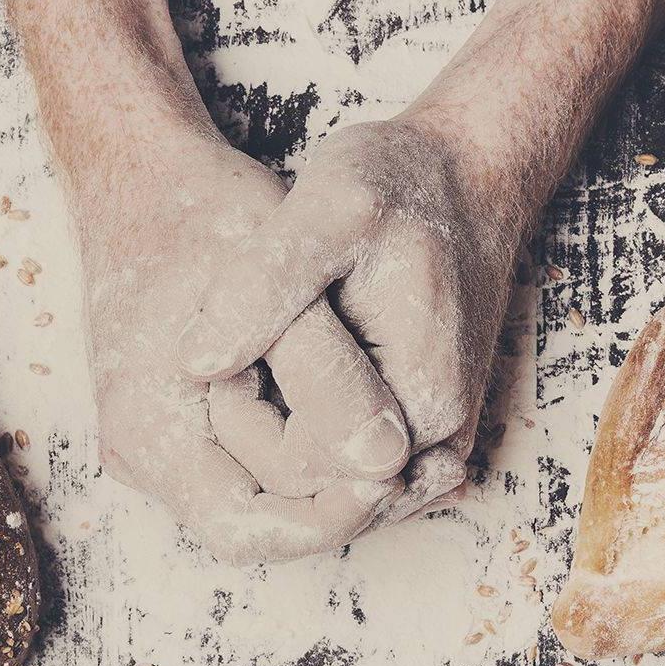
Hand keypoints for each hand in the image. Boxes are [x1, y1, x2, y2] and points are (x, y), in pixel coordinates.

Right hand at [82, 132, 407, 562]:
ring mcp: (150, 437)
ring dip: (326, 474)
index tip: (398, 479)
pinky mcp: (171, 418)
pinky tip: (357, 417)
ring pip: (255, 492)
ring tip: (396, 441)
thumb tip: (391, 459)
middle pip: (256, 521)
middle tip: (414, 464)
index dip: (330, 519)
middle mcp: (140, 451)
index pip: (248, 533)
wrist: (143, 175)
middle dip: (335, 498)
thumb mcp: (282, 292)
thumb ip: (331, 383)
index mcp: (149, 433)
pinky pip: (246, 459)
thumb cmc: (209, 218)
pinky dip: (305, 445)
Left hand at [175, 118, 519, 520]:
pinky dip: (314, 441)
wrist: (470, 174)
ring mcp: (438, 440)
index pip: (297, 468)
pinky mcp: (429, 427)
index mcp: (418, 398)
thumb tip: (194, 366)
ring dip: (285, 443)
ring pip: (334, 489)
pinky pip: (356, 470)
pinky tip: (289, 385)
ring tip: (267, 367)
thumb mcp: (327, 210)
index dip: (240, 418)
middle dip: (258, 437)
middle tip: (239, 357)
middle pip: (316, 492)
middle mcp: (437, 438)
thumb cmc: (402, 184)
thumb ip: (262, 287)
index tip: (225, 349)